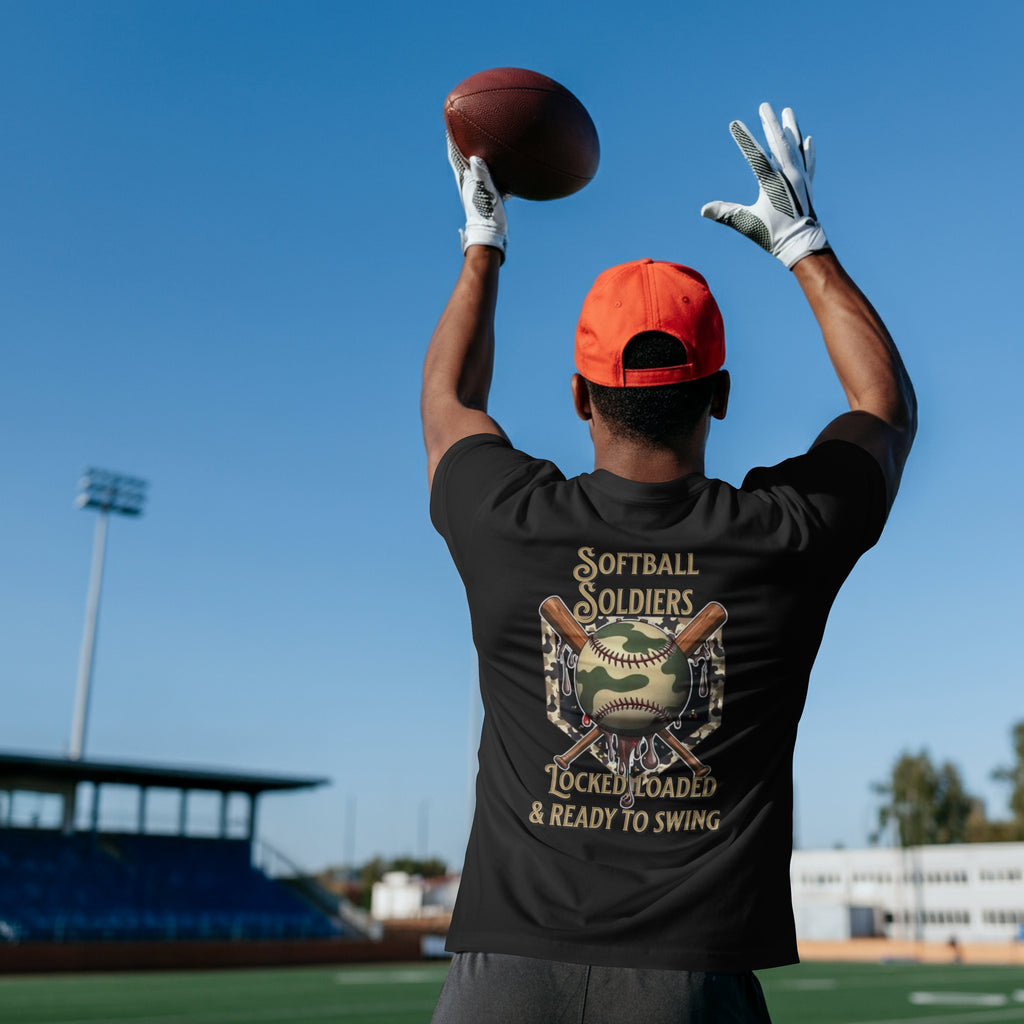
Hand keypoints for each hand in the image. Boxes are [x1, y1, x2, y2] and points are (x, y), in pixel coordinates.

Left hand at [447, 133, 507, 260]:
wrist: (489, 236)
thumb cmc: (487, 215)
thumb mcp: (486, 193)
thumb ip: (482, 175)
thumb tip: (474, 158)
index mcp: (467, 180)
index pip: (456, 156)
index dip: (452, 141)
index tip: (449, 125)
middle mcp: (469, 183)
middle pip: (461, 160)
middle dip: (461, 145)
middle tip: (460, 129)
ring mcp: (476, 190)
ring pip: (474, 168)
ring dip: (474, 157)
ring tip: (478, 145)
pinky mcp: (485, 196)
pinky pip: (487, 178)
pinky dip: (489, 170)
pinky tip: (498, 168)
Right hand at [701, 103, 827, 268]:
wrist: (803, 245)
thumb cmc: (774, 236)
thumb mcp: (747, 224)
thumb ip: (726, 214)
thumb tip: (704, 209)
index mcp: (773, 183)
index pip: (756, 155)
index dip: (744, 139)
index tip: (735, 123)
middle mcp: (789, 176)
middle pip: (779, 143)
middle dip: (770, 123)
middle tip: (764, 106)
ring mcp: (800, 178)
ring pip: (795, 147)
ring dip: (791, 129)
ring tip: (788, 111)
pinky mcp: (807, 185)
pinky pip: (808, 162)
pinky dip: (807, 151)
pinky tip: (808, 140)